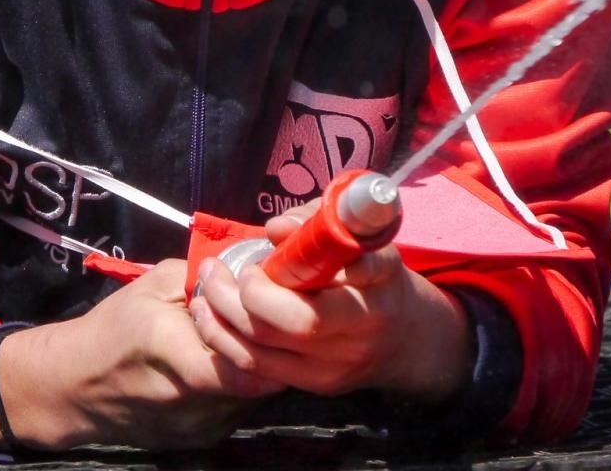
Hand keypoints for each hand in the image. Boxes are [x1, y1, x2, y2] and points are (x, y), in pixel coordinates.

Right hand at [0, 260, 284, 450]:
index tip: (269, 309)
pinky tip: (226, 365)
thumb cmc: (114, 328)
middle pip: (258, 378)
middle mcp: (188, 397)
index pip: (244, 358)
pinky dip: (242, 386)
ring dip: (259, 367)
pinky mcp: (201, 440)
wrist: (75, 388)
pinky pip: (240, 408)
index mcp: (170, 348)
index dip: (266, 334)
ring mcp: (198, 426)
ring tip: (245, 340)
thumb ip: (205, 275)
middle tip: (271, 321)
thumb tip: (251, 269)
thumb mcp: (154, 284)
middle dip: (271, 348)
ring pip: (255, 395)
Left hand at [187, 204, 471, 400]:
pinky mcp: (316, 385)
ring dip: (221, 317)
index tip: (267, 247)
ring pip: (267, 350)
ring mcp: (337, 365)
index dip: (301, 262)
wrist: (406, 340)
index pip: (351, 274)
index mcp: (378, 286)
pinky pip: (257, 369)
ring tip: (205, 285)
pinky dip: (225, 341)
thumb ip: (320, 224)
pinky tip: (207, 315)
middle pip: (299, 321)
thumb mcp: (363, 241)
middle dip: (247, 293)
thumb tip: (275, 228)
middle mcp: (361, 330)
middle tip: (220, 268)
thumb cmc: (376, 277)